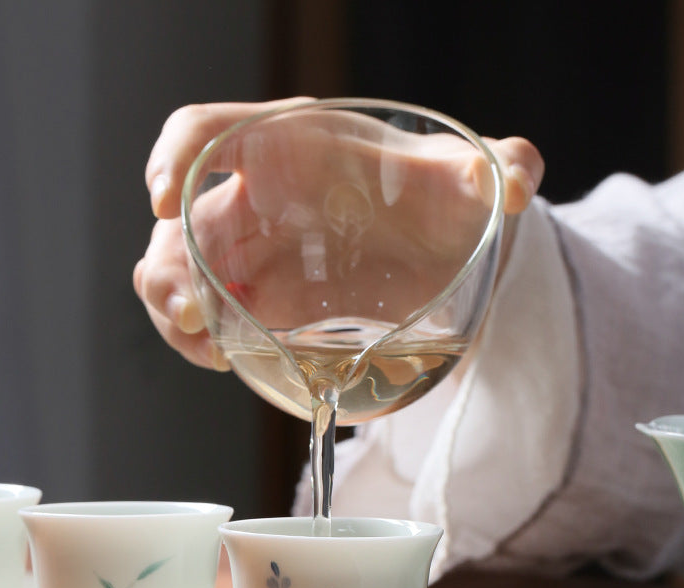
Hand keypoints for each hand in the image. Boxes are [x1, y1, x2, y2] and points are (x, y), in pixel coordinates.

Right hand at [134, 99, 544, 369]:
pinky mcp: (263, 300)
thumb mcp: (469, 178)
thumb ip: (496, 168)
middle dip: (170, 264)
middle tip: (191, 312)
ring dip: (173, 308)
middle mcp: (260, 197)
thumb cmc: (439, 196)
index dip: (177, 158)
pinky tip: (221, 360)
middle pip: (182, 219)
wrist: (436, 245)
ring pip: (181, 270)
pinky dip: (200, 339)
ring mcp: (255, 251)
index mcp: (293, 148)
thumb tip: (518, 179)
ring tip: (202, 346)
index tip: (166, 197)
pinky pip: (210, 315)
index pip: (211, 131)